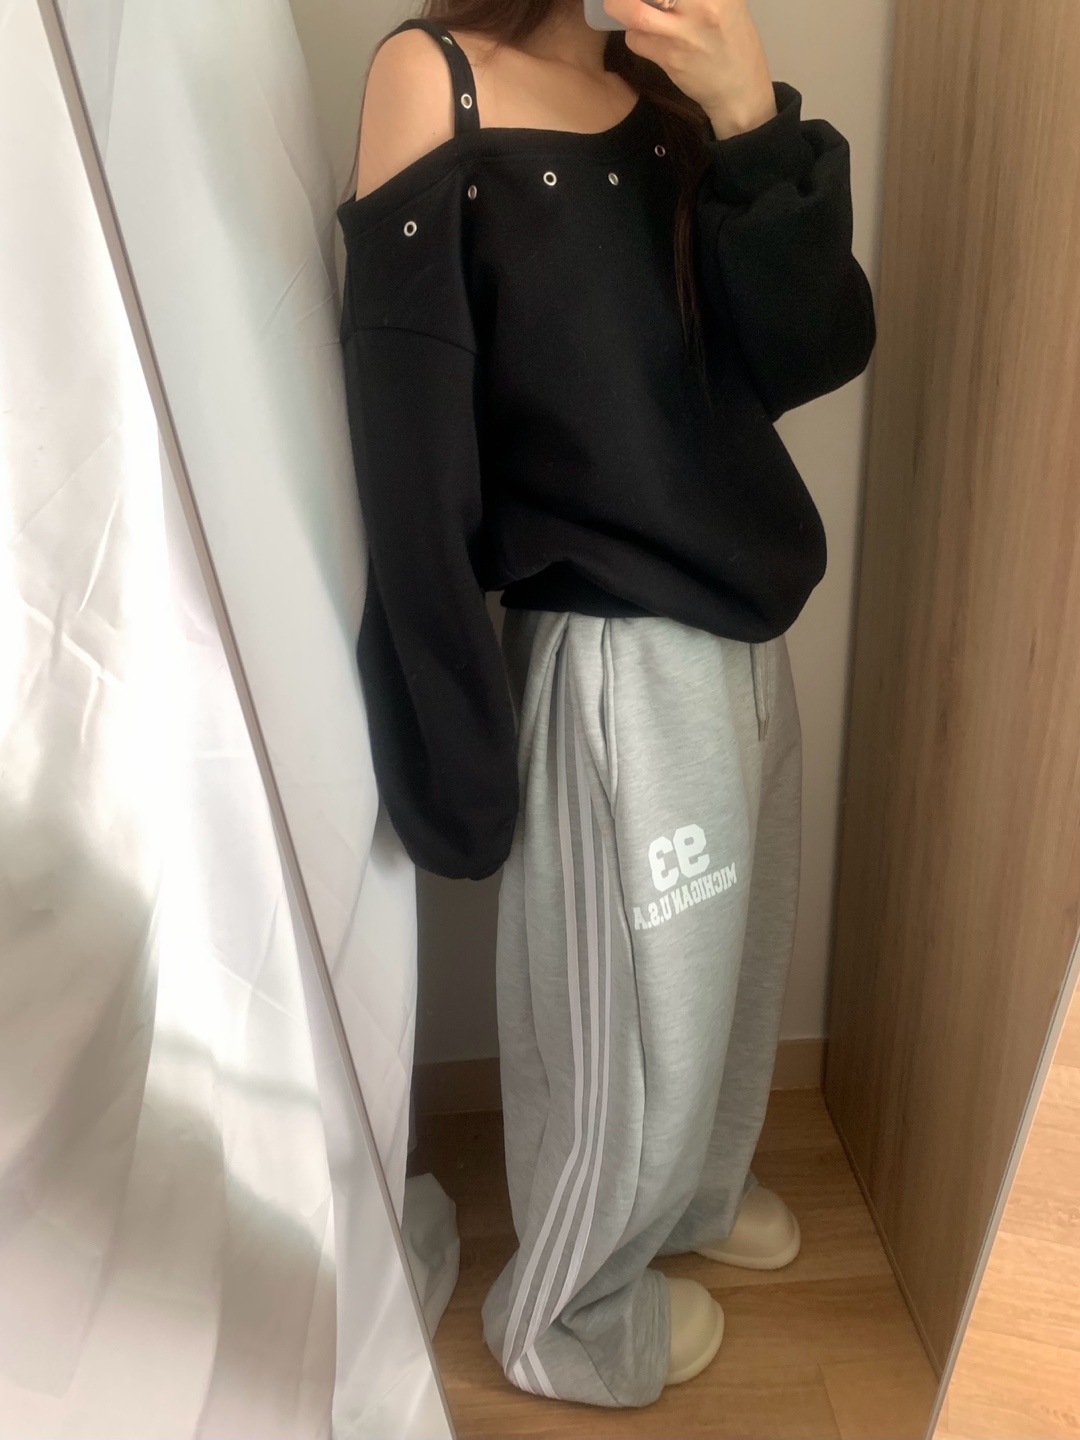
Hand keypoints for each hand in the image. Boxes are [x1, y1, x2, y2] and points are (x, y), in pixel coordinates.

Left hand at [601, 0, 776, 140]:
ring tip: (616, 4)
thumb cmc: (733, 39)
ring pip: (636, 12)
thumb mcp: (729, 2)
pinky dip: (633, 35)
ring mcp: (685, 33)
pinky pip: (637, 40)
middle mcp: (703, 6)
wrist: (740, 88)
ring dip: (619, 6)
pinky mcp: (670, 58)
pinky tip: (643, 35)